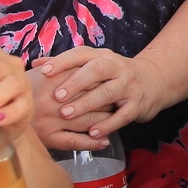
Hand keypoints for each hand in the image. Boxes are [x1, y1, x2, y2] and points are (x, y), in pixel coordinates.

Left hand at [33, 46, 166, 143]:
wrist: (153, 81)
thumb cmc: (114, 74)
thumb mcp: (93, 63)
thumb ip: (65, 64)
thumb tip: (35, 63)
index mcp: (102, 56)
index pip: (80, 54)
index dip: (63, 61)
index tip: (44, 71)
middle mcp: (116, 67)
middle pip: (96, 70)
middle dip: (76, 82)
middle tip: (57, 96)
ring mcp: (128, 85)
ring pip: (108, 93)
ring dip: (87, 104)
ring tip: (68, 115)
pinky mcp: (137, 104)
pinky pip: (123, 115)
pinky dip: (108, 124)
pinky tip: (93, 133)